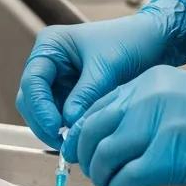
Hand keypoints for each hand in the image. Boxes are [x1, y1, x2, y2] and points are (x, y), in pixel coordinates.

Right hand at [15, 0, 185, 148]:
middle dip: (44, 122)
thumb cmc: (130, 42)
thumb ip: (85, 95)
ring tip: (75, 143)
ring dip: (55, 129)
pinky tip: (81, 138)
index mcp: (50, 46)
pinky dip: (67, 129)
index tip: (56, 128)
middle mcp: (49, 63)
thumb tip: (68, 124)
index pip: (32, 81)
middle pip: (31, 99)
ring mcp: (59, 80)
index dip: (40, 107)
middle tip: (64, 143)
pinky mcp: (71, 95)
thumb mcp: (106, 67)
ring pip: (43, 112)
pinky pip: (61, 116)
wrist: (154, 42)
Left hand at [63, 65, 185, 185]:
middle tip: (93, 174)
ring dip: (103, 177)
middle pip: (90, 129)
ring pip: (103, 154)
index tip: (84, 151)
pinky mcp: (170, 154)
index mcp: (150, 81)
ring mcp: (157, 123)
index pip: (97, 106)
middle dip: (85, 156)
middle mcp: (147, 96)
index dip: (84, 133)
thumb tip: (128, 140)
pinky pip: (126, 176)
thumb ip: (154, 113)